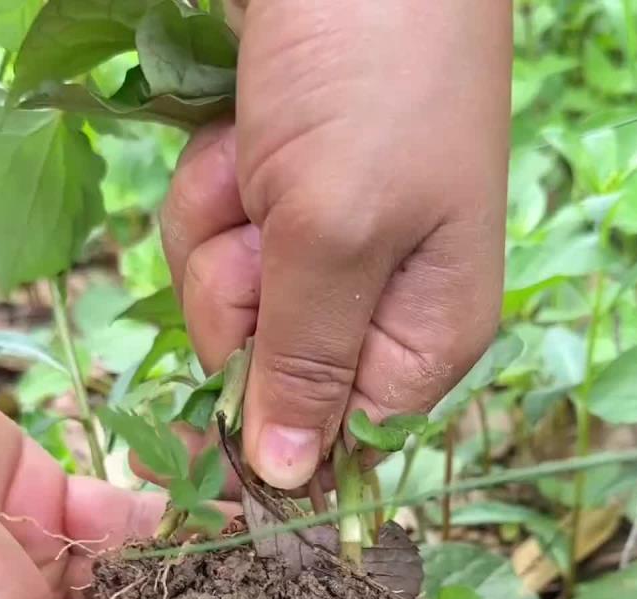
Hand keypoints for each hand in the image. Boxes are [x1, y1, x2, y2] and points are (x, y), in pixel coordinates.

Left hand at [161, 0, 511, 490]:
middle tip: (263, 230)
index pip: (338, 437)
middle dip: (239, 301)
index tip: (221, 405)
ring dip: (218, 235)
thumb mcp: (338, 231)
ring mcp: (326, 246)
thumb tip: (289, 481)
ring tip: (257, 160)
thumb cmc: (374, 77)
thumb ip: (304, 361)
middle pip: (267, 373)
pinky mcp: (279, 197)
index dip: (272, 427)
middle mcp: (380, 303)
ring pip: (228, 304)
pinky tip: (239, 134)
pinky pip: (212, 238)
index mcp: (426, 334)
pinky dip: (210, 189)